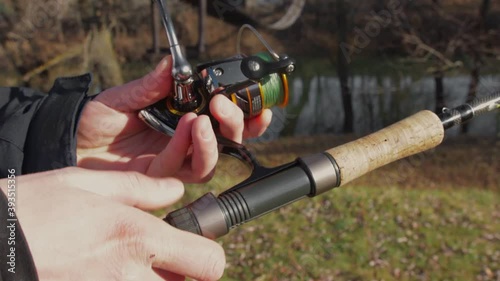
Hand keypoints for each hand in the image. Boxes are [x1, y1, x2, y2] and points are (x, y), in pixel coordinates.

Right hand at [0, 167, 224, 280]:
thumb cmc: (31, 209)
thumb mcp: (86, 184)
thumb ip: (140, 187)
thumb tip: (176, 189)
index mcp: (137, 237)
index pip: (209, 263)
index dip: (208, 253)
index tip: (194, 241)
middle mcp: (130, 275)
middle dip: (181, 270)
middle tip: (158, 251)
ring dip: (153, 280)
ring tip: (124, 259)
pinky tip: (101, 269)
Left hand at [77, 56, 271, 181]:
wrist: (71, 141)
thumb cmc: (98, 118)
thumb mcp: (125, 95)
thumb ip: (152, 84)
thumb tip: (173, 64)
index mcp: (185, 118)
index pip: (225, 121)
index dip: (247, 117)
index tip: (259, 105)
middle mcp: (185, 141)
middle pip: (227, 144)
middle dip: (235, 126)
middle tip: (222, 107)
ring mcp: (174, 160)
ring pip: (210, 162)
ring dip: (212, 143)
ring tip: (200, 121)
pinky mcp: (159, 177)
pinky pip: (182, 167)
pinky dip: (186, 147)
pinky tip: (183, 129)